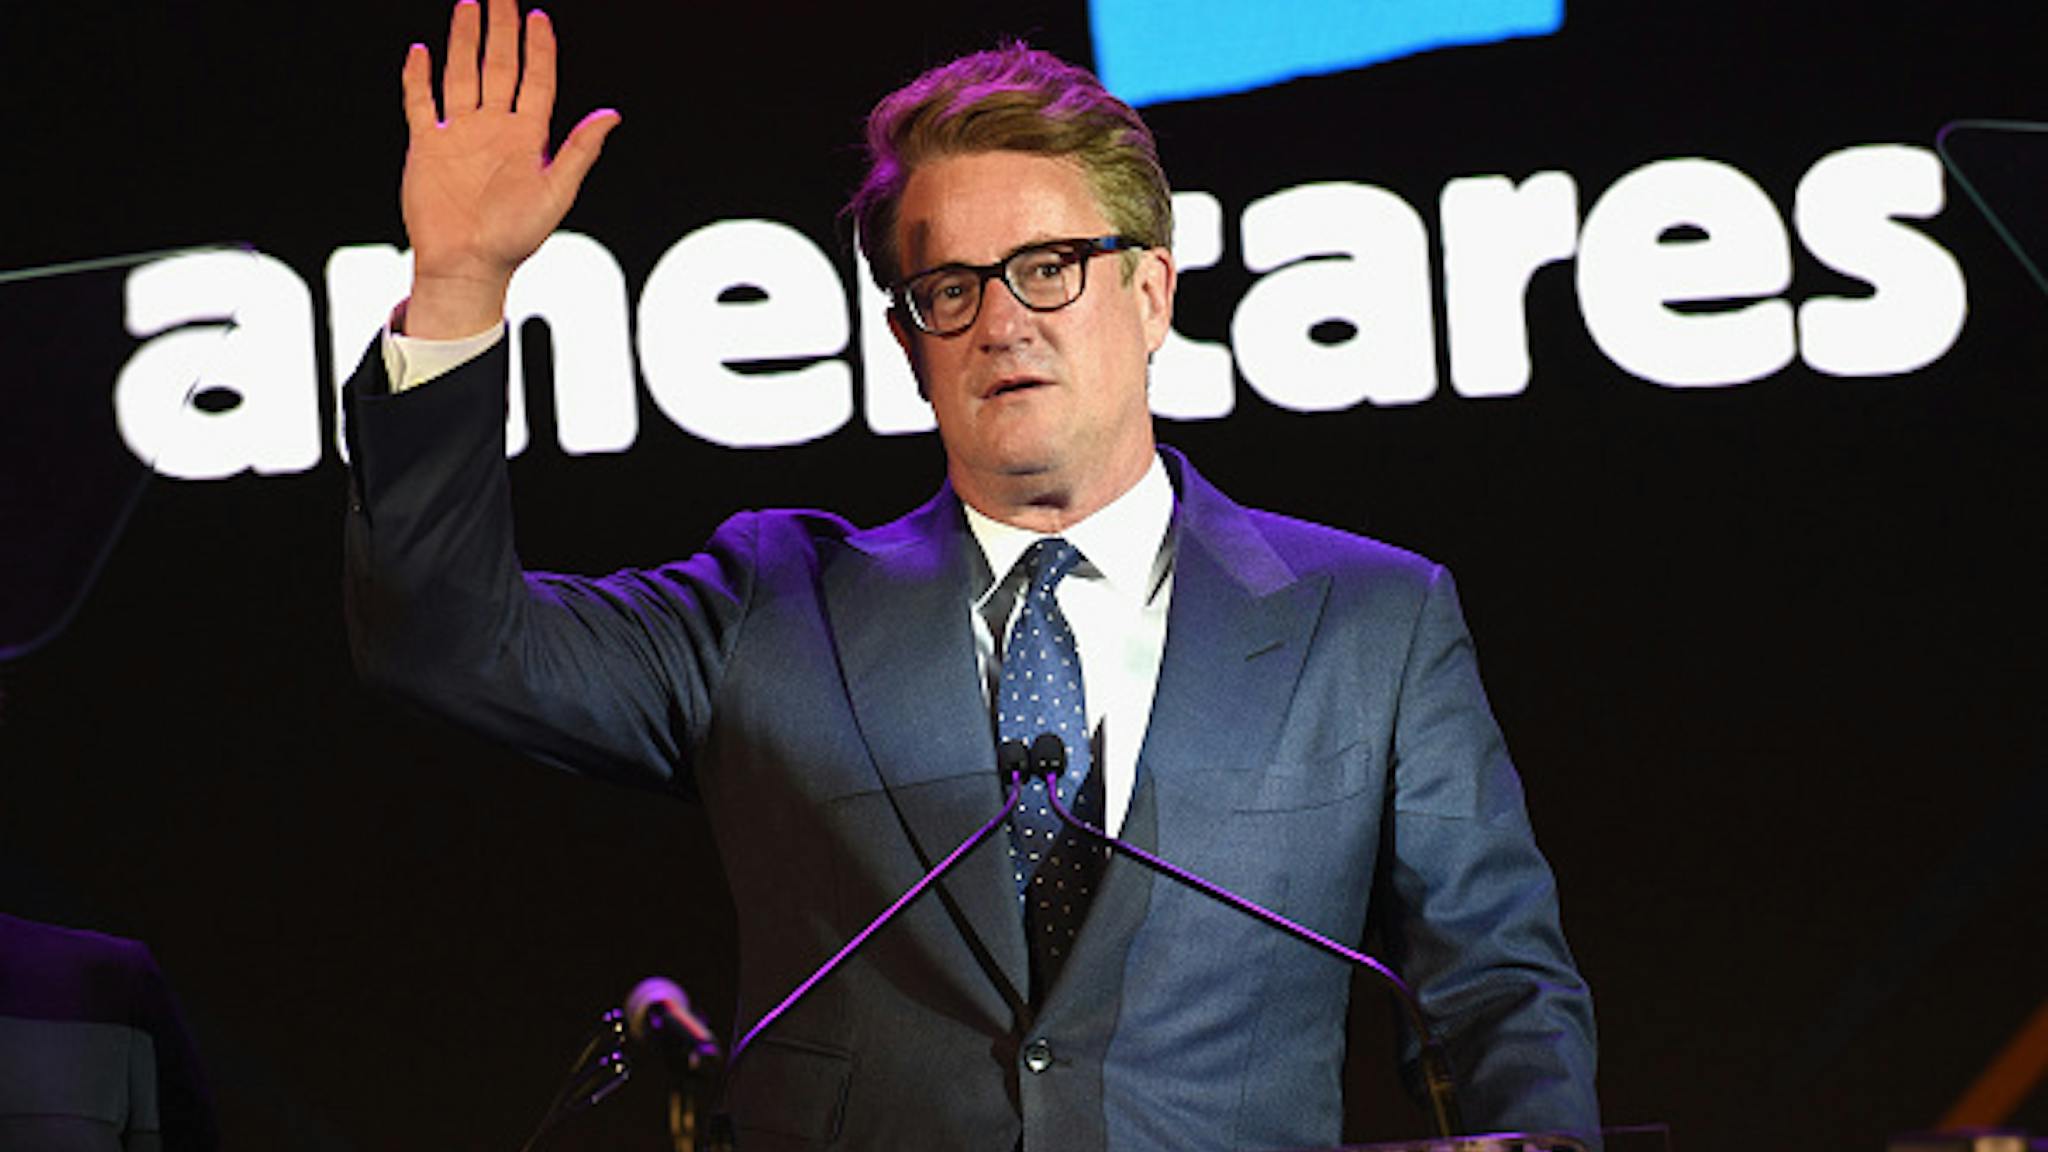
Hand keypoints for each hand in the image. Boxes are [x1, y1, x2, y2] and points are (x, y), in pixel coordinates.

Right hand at [399, 0, 619, 337]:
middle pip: (499, 68)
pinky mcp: (427, 145)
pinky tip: (422, 52)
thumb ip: (580, 151)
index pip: (536, 81)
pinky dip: (419, 79)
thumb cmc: (515, 238)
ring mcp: (459, 133)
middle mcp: (494, 128)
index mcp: (527, 138)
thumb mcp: (556, 193)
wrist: (467, 264)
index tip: (538, 18)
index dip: (539, 50)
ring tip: (468, 7)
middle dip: (500, 31)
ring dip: (464, 43)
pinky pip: (421, 103)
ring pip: (462, 75)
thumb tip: (612, 114)